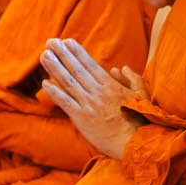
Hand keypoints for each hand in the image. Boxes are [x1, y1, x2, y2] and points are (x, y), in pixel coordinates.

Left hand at [39, 37, 138, 158]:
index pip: (90, 64)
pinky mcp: (81, 118)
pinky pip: (65, 103)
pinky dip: (54, 93)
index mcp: (110, 85)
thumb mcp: (141, 95)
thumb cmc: (139, 120)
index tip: (67, 41)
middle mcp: (97, 91)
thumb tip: (118, 68)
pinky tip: (44, 83)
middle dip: (62, 54)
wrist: (134, 143)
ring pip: (68, 82)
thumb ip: (132, 78)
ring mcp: (88, 104)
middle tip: (51, 41)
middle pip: (76, 69)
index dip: (77, 52)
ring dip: (55, 68)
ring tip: (44, 55)